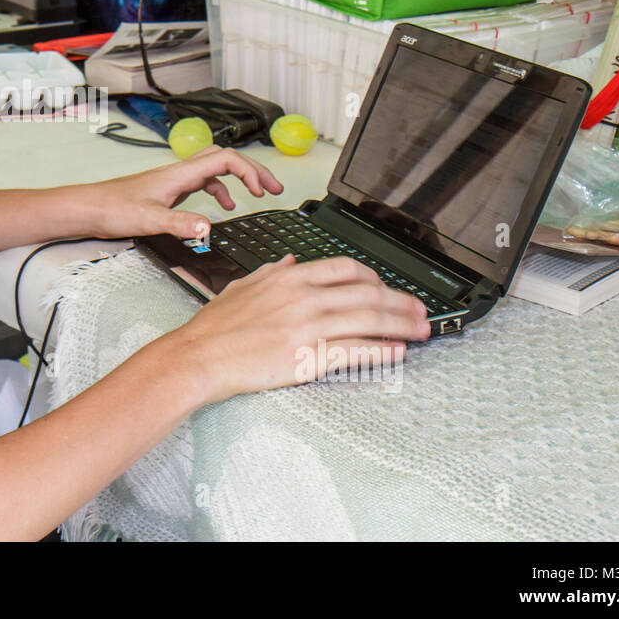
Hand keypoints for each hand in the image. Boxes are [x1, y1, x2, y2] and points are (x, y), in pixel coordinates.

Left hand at [75, 144, 282, 239]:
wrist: (88, 208)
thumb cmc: (111, 208)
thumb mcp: (148, 219)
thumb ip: (179, 223)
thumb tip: (208, 226)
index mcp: (180, 174)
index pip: (226, 160)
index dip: (250, 171)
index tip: (264, 191)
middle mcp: (180, 172)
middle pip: (226, 159)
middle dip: (253, 171)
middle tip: (274, 188)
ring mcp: (175, 180)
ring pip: (216, 169)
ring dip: (239, 180)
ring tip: (257, 195)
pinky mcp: (169, 190)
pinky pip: (203, 183)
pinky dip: (220, 191)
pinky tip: (221, 208)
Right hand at [164, 256, 430, 405]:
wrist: (198, 357)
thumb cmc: (215, 327)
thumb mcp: (243, 286)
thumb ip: (272, 272)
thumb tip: (292, 261)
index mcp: (290, 277)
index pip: (346, 269)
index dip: (375, 278)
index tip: (386, 288)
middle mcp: (303, 297)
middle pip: (368, 293)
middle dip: (401, 301)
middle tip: (419, 310)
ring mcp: (308, 327)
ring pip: (369, 321)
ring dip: (401, 325)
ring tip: (420, 330)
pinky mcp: (308, 357)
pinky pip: (355, 352)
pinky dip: (381, 351)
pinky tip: (396, 352)